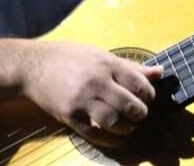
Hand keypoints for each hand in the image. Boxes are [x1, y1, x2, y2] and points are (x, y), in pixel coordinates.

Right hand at [21, 41, 162, 144]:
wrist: (33, 66)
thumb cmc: (69, 57)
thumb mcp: (100, 55)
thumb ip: (130, 67)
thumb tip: (160, 72)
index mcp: (106, 64)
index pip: (138, 83)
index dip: (149, 94)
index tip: (147, 98)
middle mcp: (96, 82)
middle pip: (129, 104)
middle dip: (140, 113)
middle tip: (139, 114)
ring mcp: (82, 100)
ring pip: (114, 121)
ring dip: (126, 128)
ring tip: (128, 125)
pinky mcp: (69, 116)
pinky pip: (94, 134)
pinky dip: (108, 138)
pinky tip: (112, 135)